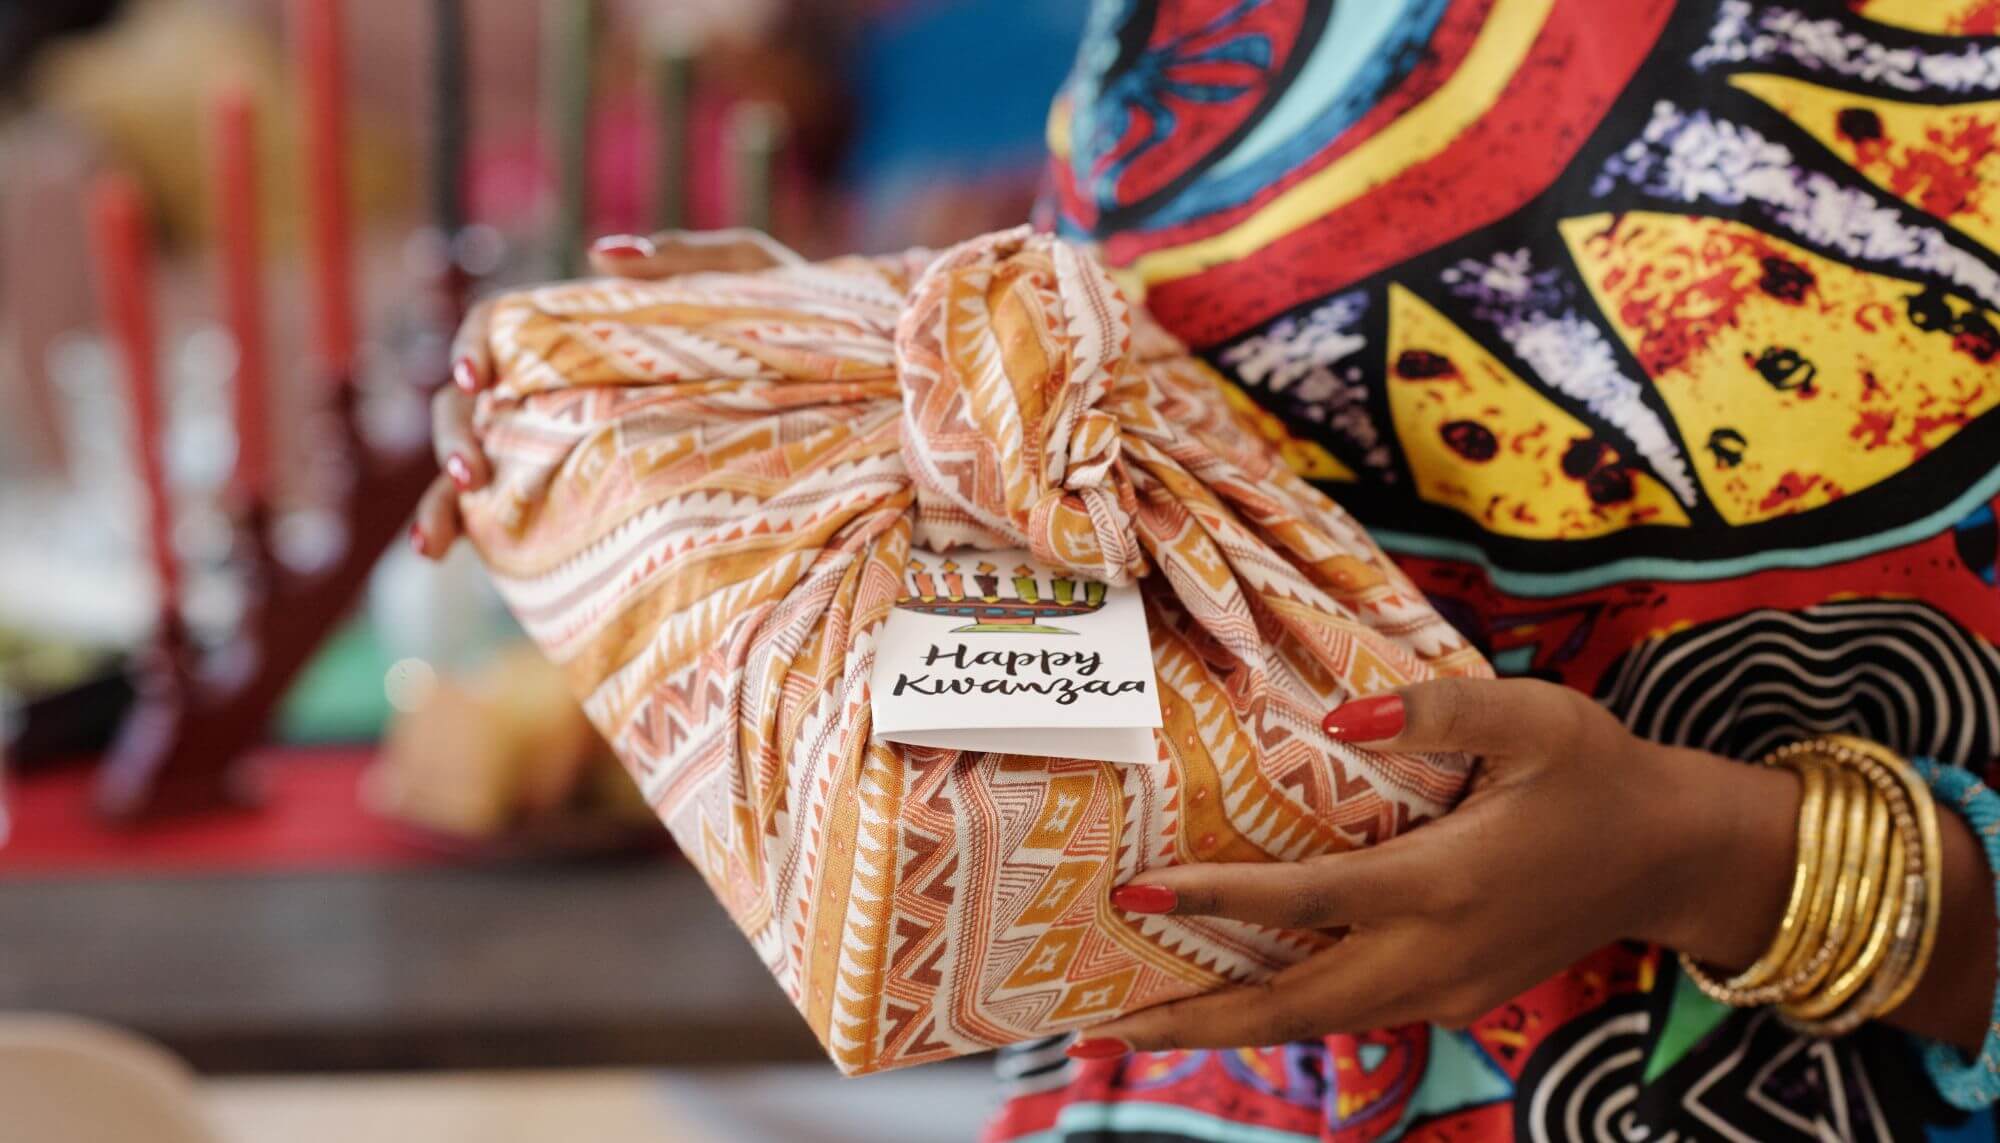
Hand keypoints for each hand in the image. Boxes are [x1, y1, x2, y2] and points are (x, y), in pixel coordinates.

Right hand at [411, 230, 797, 558]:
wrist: (848, 396)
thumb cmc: (796, 323)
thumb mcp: (750, 278)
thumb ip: (682, 260)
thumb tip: (598, 252)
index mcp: (586, 336)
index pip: (499, 333)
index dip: (475, 351)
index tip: (482, 381)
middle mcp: (562, 393)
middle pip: (471, 407)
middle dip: (455, 436)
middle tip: (472, 470)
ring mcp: (566, 449)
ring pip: (476, 468)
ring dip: (442, 499)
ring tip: (439, 540)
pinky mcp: (585, 501)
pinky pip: (513, 518)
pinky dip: (469, 533)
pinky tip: (444, 555)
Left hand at [1066, 677, 1802, 1057]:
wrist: (1674, 855)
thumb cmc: (1598, 774)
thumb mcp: (1533, 717)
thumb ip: (1436, 708)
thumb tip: (1338, 722)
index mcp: (1444, 884)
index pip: (1306, 901)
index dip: (1214, 899)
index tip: (1133, 893)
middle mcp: (1433, 956)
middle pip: (1292, 1006)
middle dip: (1193, 1017)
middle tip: (1097, 1022)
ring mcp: (1445, 991)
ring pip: (1317, 1024)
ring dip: (1228, 1027)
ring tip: (1137, 1025)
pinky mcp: (1455, 999)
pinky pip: (1351, 1017)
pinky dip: (1283, 1016)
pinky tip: (1233, 999)